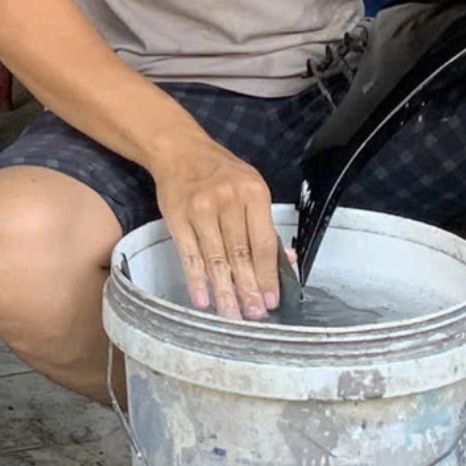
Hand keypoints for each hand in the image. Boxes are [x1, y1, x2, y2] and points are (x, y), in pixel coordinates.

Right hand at [150, 134, 282, 319]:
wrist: (180, 151)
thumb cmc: (220, 172)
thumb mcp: (250, 187)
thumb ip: (265, 224)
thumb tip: (287, 259)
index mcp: (253, 193)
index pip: (264, 243)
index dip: (269, 275)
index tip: (272, 300)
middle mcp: (227, 200)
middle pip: (240, 254)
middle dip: (249, 289)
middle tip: (254, 315)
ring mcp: (200, 209)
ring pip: (216, 259)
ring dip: (225, 292)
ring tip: (232, 315)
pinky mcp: (178, 217)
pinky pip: (189, 255)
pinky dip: (196, 280)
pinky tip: (203, 300)